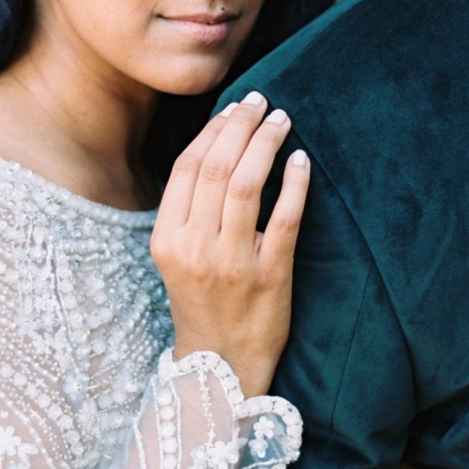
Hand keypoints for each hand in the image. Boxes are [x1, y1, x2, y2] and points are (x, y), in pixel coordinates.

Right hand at [150, 92, 309, 399]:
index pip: (187, 169)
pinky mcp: (270, 275)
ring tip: (281, 120)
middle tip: (260, 102)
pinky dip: (294, 183)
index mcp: (168, 239)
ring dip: (266, 144)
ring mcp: (233, 262)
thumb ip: (187, 211)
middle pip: (217, 169)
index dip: (212, 132)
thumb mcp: (176, 257)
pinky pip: (285, 218)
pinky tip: (301, 159)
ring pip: (249, 185)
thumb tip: (216, 148)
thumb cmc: (201, 302)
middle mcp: (196, 248)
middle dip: (240, 126)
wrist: (220, 366)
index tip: (233, 109)